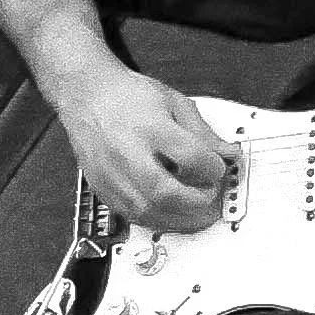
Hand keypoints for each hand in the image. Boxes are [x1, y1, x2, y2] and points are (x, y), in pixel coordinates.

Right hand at [59, 62, 231, 233]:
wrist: (86, 95)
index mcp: (149, 126)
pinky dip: (157, 219)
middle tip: (210, 195)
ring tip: (197, 210)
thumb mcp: (173, 102)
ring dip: (178, 218)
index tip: (218, 168)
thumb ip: (202, 131)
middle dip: (196, 201)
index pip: (190, 157)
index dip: (213, 168)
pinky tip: (171, 212)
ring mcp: (110, 174)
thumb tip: (228, 153)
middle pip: (165, 192)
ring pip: (147, 211)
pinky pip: (131, 216)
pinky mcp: (101, 188)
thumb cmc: (127, 96)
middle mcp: (126, 152)